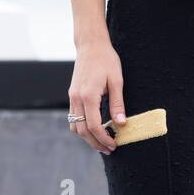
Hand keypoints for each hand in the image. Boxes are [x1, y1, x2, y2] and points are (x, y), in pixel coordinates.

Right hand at [68, 38, 124, 153]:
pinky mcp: (72, 95)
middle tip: (109, 149)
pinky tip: (94, 128)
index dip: (104, 139)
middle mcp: (77, 98)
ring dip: (87, 137)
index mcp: (88, 95)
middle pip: (82, 131)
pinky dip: (82, 127)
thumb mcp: (116, 80)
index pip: (94, 126)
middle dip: (95, 143)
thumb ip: (117, 103)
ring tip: (102, 142)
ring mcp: (72, 97)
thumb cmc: (106, 59)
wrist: (90, 45)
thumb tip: (121, 124)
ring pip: (75, 126)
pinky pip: (73, 117)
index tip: (114, 145)